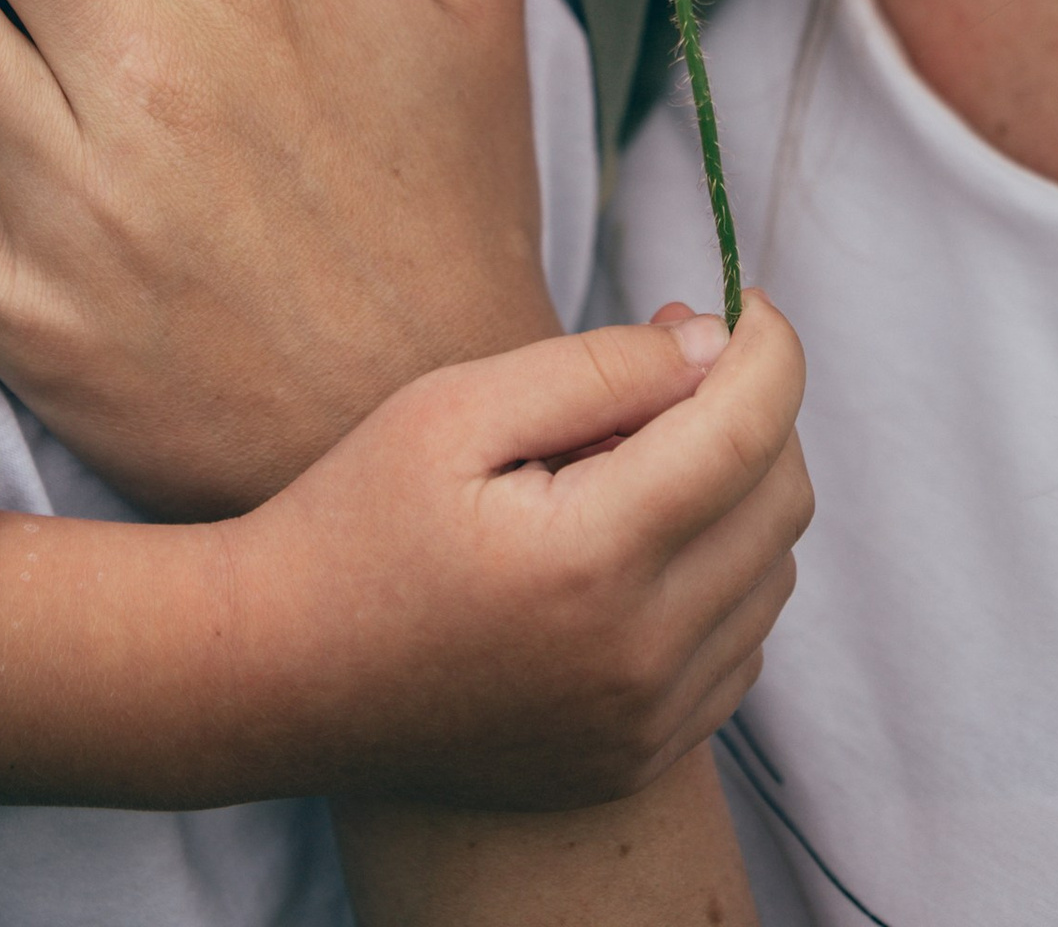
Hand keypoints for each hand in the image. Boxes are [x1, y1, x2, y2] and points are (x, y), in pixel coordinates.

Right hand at [0, 303, 810, 812]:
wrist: (276, 677)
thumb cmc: (354, 519)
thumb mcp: (455, 406)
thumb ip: (597, 369)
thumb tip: (713, 346)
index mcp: (592, 559)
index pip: (752, 431)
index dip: (769, 346)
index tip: (743, 299)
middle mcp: (637, 656)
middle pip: (781, 501)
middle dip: (759, 408)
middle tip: (678, 360)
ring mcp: (642, 723)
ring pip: (772, 575)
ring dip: (743, 492)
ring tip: (643, 451)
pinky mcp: (634, 758)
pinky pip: (739, 648)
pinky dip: (724, 575)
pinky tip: (643, 536)